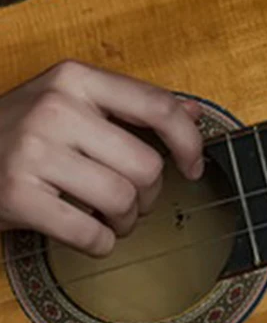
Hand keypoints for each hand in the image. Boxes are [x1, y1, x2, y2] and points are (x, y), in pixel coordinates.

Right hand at [0, 60, 205, 257]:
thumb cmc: (20, 129)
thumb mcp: (70, 100)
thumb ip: (129, 105)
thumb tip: (193, 112)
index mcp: (76, 78)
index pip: (158, 106)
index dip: (189, 141)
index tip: (194, 166)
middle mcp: (56, 109)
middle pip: (145, 164)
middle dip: (151, 193)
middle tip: (137, 201)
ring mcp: (33, 153)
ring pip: (121, 199)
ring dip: (128, 220)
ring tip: (115, 219)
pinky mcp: (16, 196)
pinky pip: (87, 231)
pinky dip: (101, 243)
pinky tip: (96, 238)